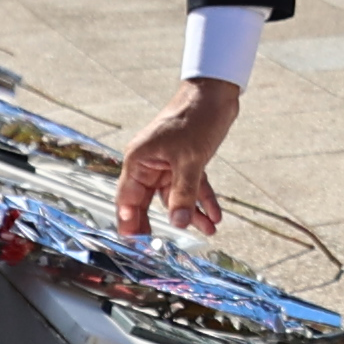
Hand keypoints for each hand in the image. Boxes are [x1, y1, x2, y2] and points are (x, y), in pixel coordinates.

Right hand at [118, 77, 240, 233]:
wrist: (215, 94)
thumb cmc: (195, 119)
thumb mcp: (190, 160)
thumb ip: (183, 194)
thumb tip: (177, 224)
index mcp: (139, 160)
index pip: (128, 198)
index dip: (130, 222)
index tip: (136, 245)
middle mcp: (149, 163)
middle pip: (148, 201)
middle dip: (158, 223)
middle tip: (161, 250)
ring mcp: (167, 163)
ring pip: (175, 196)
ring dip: (191, 213)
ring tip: (209, 230)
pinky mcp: (186, 160)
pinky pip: (191, 187)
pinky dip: (202, 200)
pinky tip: (215, 216)